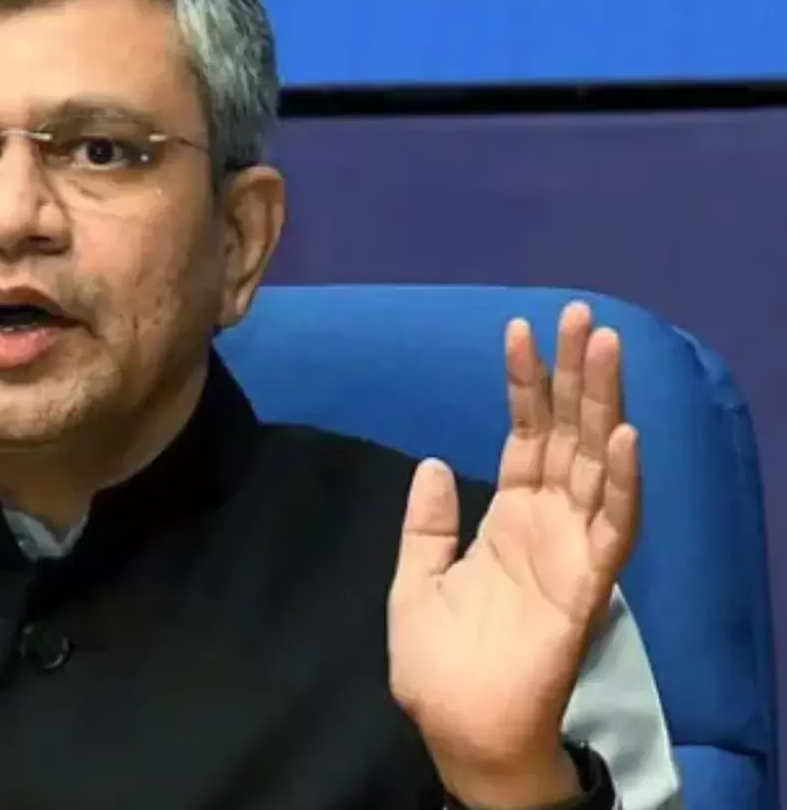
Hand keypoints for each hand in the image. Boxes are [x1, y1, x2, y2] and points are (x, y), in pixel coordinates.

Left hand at [387, 302, 639, 807]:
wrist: (456, 726)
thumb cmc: (438, 661)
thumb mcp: (416, 579)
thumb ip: (428, 523)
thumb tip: (433, 464)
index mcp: (507, 517)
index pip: (523, 434)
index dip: (524, 385)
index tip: (519, 330)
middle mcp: (545, 523)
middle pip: (567, 434)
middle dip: (574, 375)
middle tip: (581, 315)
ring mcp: (570, 549)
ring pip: (595, 463)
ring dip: (603, 405)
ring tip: (605, 347)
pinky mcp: (587, 584)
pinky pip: (614, 526)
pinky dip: (622, 483)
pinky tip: (624, 437)